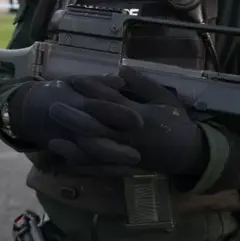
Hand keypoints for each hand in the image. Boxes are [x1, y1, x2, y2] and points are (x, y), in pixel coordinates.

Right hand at [7, 76, 137, 164]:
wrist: (28, 109)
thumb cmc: (60, 92)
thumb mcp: (77, 82)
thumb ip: (100, 83)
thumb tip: (122, 82)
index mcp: (78, 102)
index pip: (100, 108)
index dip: (119, 115)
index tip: (140, 122)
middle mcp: (74, 123)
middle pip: (95, 138)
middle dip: (116, 148)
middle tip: (138, 155)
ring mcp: (69, 141)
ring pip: (91, 155)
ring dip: (112, 163)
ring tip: (135, 166)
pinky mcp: (67, 153)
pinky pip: (86, 165)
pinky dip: (105, 170)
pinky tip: (124, 172)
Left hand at [51, 67, 206, 173]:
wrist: (188, 153)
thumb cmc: (176, 122)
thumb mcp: (165, 98)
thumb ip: (143, 85)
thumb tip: (121, 70)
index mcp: (140, 117)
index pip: (111, 102)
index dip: (91, 91)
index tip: (73, 81)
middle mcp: (130, 137)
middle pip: (97, 128)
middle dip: (74, 118)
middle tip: (53, 107)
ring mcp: (126, 154)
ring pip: (96, 152)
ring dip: (73, 146)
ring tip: (51, 139)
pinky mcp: (124, 167)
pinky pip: (100, 169)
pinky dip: (83, 166)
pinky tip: (65, 163)